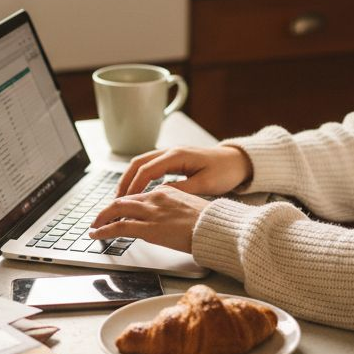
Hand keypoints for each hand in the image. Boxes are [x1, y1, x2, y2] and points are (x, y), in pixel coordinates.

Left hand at [88, 186, 211, 253]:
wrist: (216, 227)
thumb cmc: (209, 222)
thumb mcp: (189, 207)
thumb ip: (173, 208)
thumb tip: (165, 218)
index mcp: (166, 191)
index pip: (137, 195)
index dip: (123, 204)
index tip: (117, 211)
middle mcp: (155, 197)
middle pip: (123, 200)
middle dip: (107, 209)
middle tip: (98, 218)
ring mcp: (151, 212)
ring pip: (117, 210)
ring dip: (101, 218)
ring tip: (94, 226)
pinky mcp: (148, 228)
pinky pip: (119, 227)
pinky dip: (104, 230)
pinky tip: (97, 234)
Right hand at [116, 145, 252, 197]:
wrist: (238, 161)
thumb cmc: (225, 171)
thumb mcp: (205, 184)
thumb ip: (181, 190)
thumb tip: (159, 196)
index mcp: (177, 155)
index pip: (147, 169)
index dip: (133, 186)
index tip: (125, 202)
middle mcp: (171, 151)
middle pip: (138, 163)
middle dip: (124, 181)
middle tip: (115, 200)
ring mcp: (171, 154)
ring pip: (142, 163)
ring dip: (130, 178)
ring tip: (121, 197)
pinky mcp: (174, 159)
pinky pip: (150, 166)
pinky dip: (139, 177)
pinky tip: (137, 190)